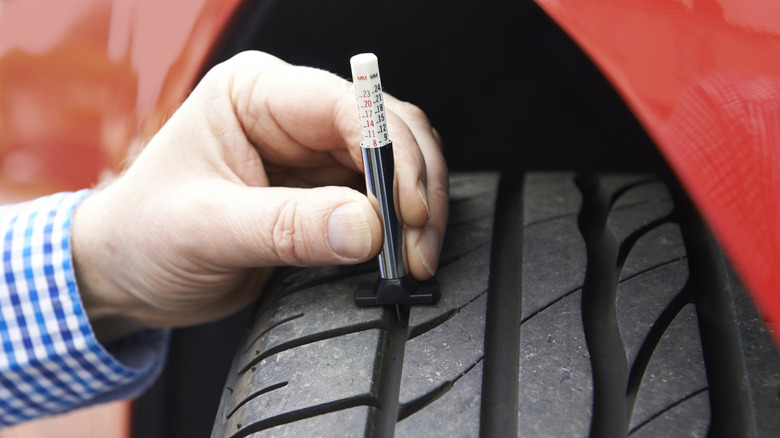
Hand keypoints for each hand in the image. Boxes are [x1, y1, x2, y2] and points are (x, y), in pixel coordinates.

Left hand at [71, 51, 447, 342]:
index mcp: (253, 93)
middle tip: (416, 244)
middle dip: (414, 186)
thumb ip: (287, 227)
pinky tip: (398, 254)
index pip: (345, 104)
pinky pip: (381, 200)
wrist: (125, 273)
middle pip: (386, 129)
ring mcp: (311, 154)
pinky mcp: (323, 193)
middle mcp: (290, 115)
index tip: (405, 209)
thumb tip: (365, 227)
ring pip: (396, 164)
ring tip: (413, 256)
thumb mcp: (206, 230)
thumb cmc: (141, 235)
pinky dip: (399, 227)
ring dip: (416, 208)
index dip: (389, 152)